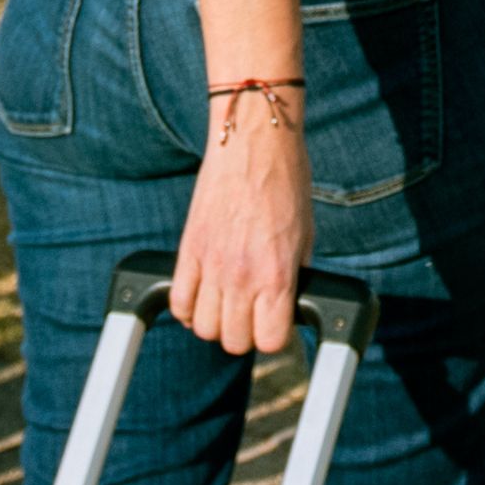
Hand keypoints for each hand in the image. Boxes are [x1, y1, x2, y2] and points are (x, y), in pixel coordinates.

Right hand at [170, 90, 307, 357]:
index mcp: (277, 274)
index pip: (269, 341)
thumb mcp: (305, 234)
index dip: (275, 337)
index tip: (276, 324)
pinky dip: (187, 307)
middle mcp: (242, 276)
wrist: (253, 143)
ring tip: (225, 305)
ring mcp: (210, 264)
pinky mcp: (188, 249)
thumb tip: (288, 303)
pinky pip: (178, 301)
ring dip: (215, 323)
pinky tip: (201, 295)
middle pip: (233, 341)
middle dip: (245, 334)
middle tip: (251, 314)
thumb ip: (295, 274)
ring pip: (203, 328)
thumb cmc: (286, 183)